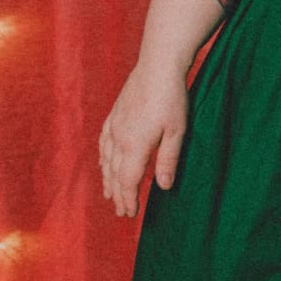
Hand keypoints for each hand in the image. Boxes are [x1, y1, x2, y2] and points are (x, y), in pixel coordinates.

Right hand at [98, 59, 191, 217]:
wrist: (157, 66)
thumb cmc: (172, 98)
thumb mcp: (177, 131)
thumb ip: (168, 160)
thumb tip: (162, 187)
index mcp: (135, 145)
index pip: (128, 181)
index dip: (128, 199)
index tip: (130, 214)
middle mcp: (119, 138)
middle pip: (115, 174)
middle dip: (118, 195)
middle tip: (121, 212)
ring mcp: (114, 125)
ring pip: (106, 160)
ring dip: (108, 180)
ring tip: (110, 194)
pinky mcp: (114, 115)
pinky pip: (103, 143)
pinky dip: (103, 158)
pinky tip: (104, 163)